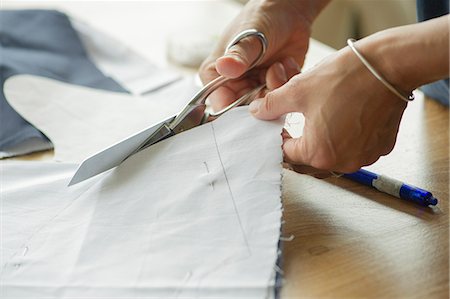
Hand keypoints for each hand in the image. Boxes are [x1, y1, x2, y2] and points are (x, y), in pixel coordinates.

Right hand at [199, 0, 327, 111]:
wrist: (288, 10)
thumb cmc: (261, 19)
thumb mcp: (248, 38)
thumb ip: (238, 55)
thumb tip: (224, 66)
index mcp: (216, 77)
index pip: (221, 106)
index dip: (236, 113)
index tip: (253, 108)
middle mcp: (234, 85)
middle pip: (245, 111)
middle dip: (261, 100)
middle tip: (270, 81)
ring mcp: (254, 87)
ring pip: (266, 106)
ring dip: (276, 88)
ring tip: (279, 65)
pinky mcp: (273, 87)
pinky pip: (282, 98)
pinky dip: (288, 82)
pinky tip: (287, 64)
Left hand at [249, 39, 407, 173]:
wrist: (389, 66)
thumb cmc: (345, 78)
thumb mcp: (298, 90)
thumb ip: (272, 105)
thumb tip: (257, 111)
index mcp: (318, 153)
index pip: (286, 155)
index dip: (278, 140)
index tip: (278, 127)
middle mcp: (342, 162)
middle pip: (309, 162)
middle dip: (298, 146)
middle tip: (294, 128)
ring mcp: (364, 157)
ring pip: (332, 158)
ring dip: (321, 146)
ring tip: (318, 125)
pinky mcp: (380, 148)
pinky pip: (355, 151)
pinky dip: (345, 142)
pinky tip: (342, 122)